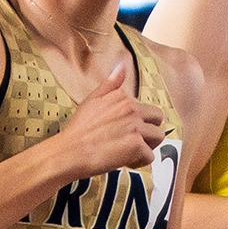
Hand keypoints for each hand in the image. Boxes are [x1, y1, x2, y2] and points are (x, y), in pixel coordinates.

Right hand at [54, 63, 165, 178]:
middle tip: (131, 142)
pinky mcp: (136, 145)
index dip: (137, 122)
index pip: (148, 109)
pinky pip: (150, 157)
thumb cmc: (78, 130)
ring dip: (146, 147)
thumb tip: (122, 65)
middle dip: (149, 132)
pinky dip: (139, 162)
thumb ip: (110, 84)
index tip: (122, 131)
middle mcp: (132, 109)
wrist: (69, 152)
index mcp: (123, 98)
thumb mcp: (92, 100)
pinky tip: (123, 161)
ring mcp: (135, 127)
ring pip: (158, 137)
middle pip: (158, 120)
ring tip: (128, 152)